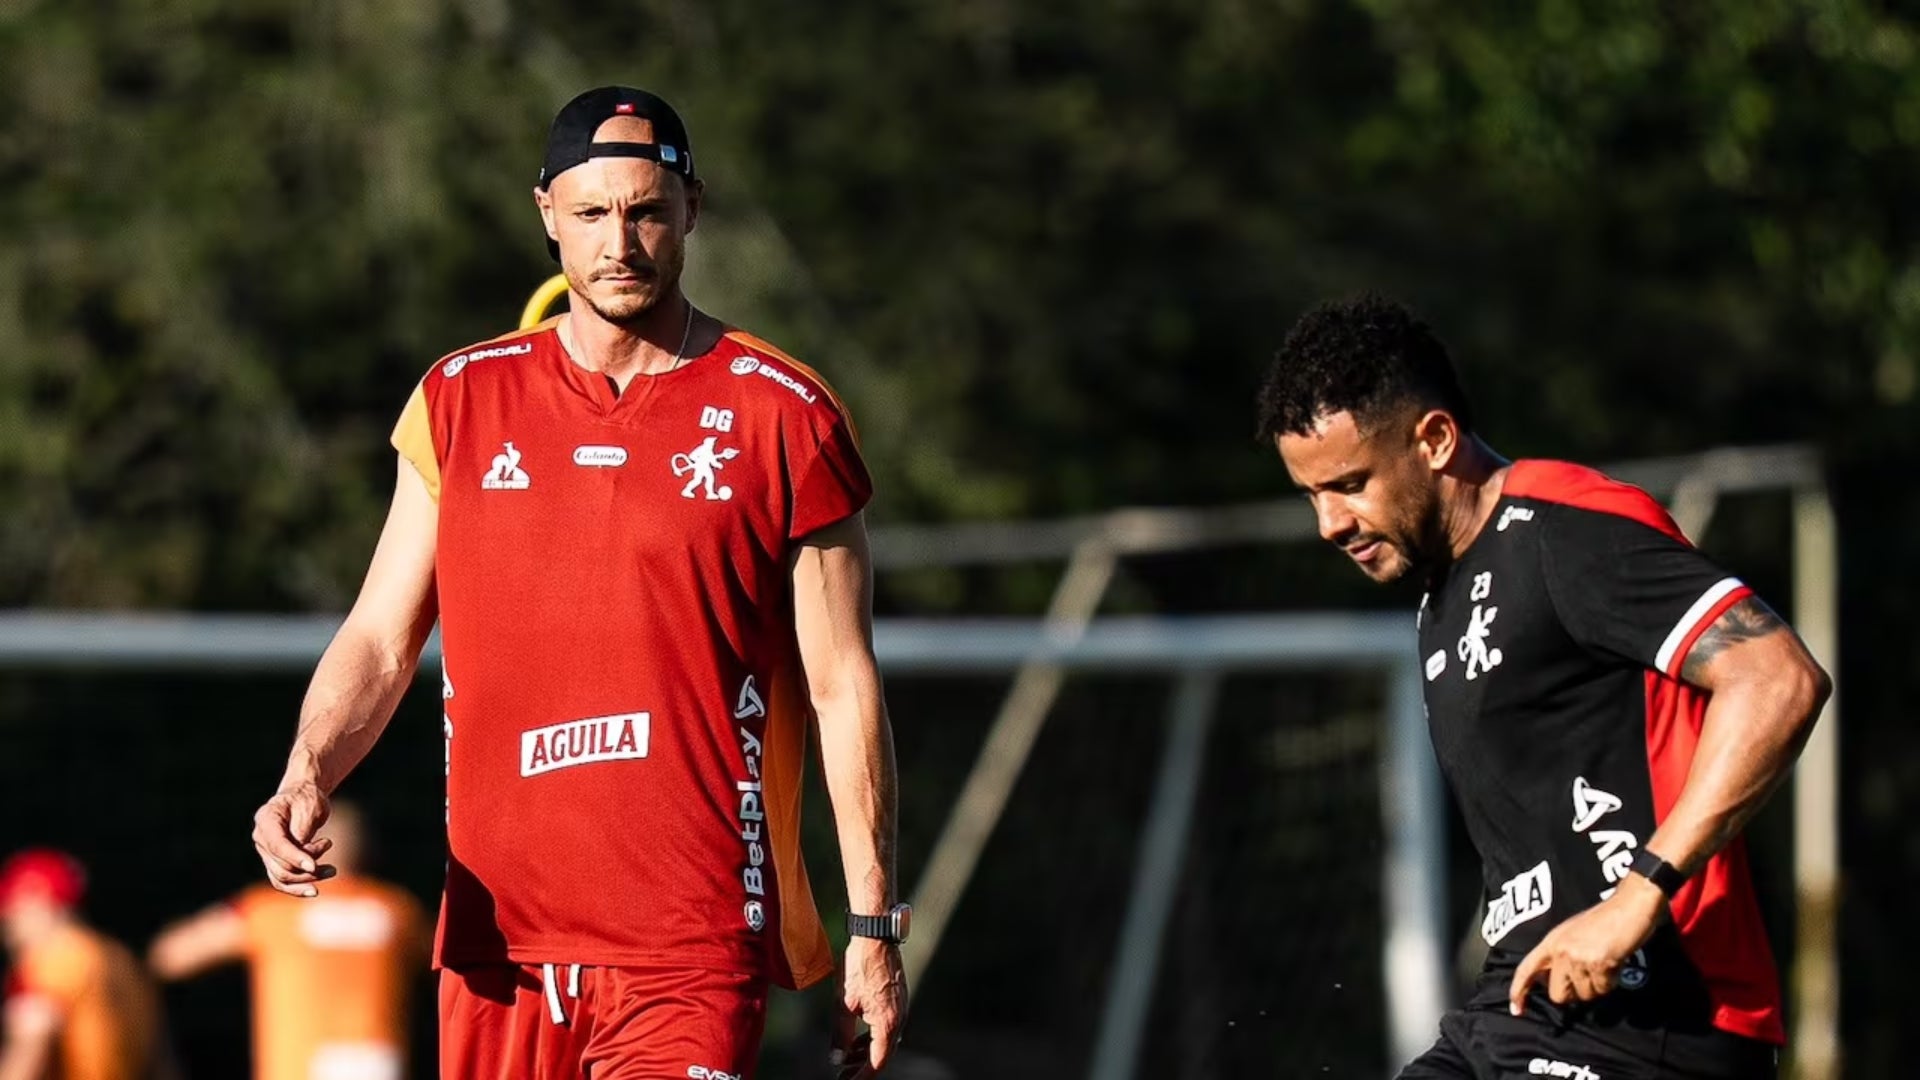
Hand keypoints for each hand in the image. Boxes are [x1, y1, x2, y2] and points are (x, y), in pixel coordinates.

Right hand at [250, 781, 335, 896]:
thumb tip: (304, 862)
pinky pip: (282, 881)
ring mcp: (266, 852)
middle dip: (308, 870)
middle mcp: (261, 838)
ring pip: (282, 877)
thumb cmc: (307, 799)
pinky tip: (314, 890)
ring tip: (332, 871)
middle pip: (280, 865)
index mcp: (266, 819)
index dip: (295, 857)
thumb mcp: (309, 808)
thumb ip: (303, 833)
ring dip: (308, 880)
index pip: (278, 845)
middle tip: (331, 863)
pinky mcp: (273, 862)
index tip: (314, 866)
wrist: (302, 796)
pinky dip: (298, 888)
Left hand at [831, 937, 907, 1076]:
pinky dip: (873, 1036)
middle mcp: (900, 1019)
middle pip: (883, 1054)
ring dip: (867, 1051)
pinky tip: (858, 1036)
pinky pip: (887, 1026)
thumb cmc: (859, 967)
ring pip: (886, 1040)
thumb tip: (836, 1059)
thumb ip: (841, 1034)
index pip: (877, 1063)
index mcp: (888, 1024)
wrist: (876, 935)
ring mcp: (901, 1008)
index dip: (860, 1077)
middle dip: (862, 1066)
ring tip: (847, 1056)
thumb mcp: (844, 1003)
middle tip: (842, 1074)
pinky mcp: (898, 999)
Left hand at [1509, 875, 1666, 1014]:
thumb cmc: (1604, 919)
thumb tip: (1551, 981)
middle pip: (1558, 994)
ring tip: (1604, 963)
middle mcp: (1560, 951)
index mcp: (1551, 942)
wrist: (1630, 906)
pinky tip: (1614, 963)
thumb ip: (1559, 955)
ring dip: (1597, 986)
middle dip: (1574, 993)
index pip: (1526, 969)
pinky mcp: (1599, 964)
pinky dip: (1611, 982)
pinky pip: (1603, 989)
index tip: (1516, 1009)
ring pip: (1584, 995)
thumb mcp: (1571, 933)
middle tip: (1589, 976)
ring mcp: (1578, 958)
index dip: (1518, 990)